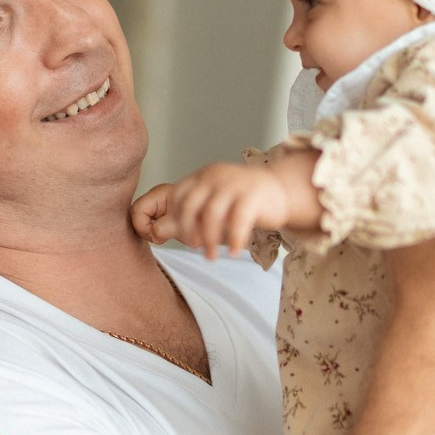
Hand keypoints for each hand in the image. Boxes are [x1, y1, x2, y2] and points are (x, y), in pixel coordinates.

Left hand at [132, 157, 318, 258]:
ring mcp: (234, 184)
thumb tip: (155, 233)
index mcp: (200, 177)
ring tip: (211, 257)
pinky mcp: (253, 195)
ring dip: (210, 240)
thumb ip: (185, 216)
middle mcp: (214, 177)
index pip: (176, 196)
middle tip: (194, 248)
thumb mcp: (211, 204)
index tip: (177, 239)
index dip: (172, 219)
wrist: (279, 192)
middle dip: (188, 231)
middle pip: (190, 205)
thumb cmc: (240, 203)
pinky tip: (234, 252)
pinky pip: (238, 219)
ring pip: (212, 214)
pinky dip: (234, 239)